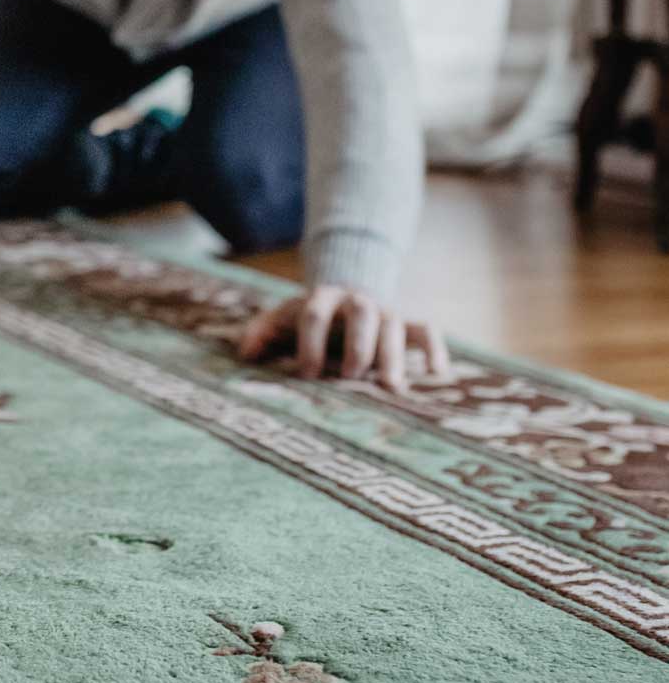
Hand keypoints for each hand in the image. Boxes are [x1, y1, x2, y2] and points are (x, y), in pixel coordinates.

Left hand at [237, 285, 449, 391]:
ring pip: (395, 325)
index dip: (310, 343)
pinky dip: (435, 349)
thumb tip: (244, 354)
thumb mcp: (281, 320)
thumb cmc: (307, 319)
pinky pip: (427, 330)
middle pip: (361, 315)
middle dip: (357, 346)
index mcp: (321, 299)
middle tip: (350, 377)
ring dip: (394, 355)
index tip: (307, 374)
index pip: (314, 315)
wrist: (344, 295)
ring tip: (392, 388)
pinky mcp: (408, 323)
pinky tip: (437, 374)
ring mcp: (386, 311)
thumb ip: (260, 333)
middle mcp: (356, 302)